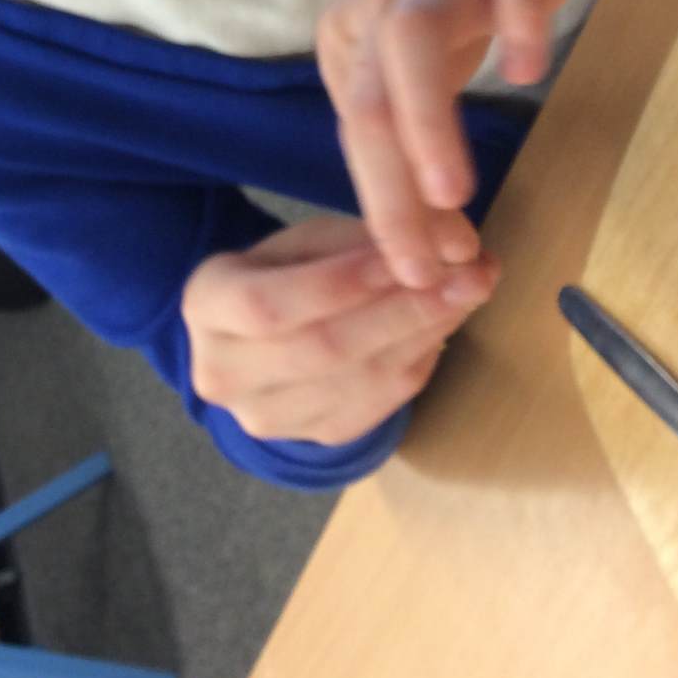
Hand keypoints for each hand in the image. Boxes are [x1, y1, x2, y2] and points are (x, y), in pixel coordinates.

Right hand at [183, 214, 498, 446]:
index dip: (342, 284)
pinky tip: (449, 323)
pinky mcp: (314, 438)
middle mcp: (222, 374)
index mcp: (204, 307)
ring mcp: (267, 417)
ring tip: (473, 290)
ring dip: (427, 332)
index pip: (270, 305)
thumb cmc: (284, 272)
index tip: (408, 255)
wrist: (258, 342)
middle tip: (470, 274)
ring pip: (359, 379)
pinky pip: (380, 402)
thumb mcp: (304, 240)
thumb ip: (362, 239)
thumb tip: (447, 241)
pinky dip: (422, 358)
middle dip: (405, 309)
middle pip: (322, 349)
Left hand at [318, 0, 588, 288]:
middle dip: (391, 191)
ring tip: (449, 190)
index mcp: (351, 38)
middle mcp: (383, 4)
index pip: (359, 139)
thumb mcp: (411, 58)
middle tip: (420, 264)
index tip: (417, 278)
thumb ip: (413, 132)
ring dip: (426, 119)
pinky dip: (519, 19)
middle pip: (370, 103)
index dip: (385, 212)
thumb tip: (432, 234)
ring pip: (415, 38)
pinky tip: (529, 67)